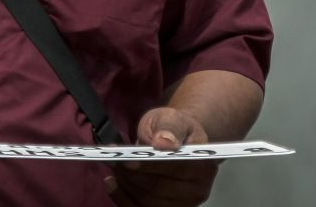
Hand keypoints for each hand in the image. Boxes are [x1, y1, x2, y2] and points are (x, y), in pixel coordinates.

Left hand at [103, 108, 218, 206]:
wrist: (176, 139)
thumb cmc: (173, 128)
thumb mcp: (171, 117)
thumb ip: (169, 127)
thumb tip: (164, 142)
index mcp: (203, 164)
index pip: (174, 169)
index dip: (149, 166)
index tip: (128, 159)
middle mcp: (198, 189)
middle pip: (159, 189)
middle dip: (132, 175)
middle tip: (116, 161)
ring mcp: (184, 203)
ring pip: (148, 202)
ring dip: (126, 185)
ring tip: (115, 168)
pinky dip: (123, 198)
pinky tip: (112, 184)